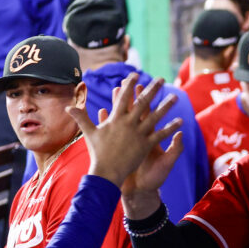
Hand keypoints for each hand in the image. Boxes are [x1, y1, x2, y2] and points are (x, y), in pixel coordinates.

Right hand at [67, 73, 182, 191]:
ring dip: (166, 106)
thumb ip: (82, 118)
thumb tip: (68, 107)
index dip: (130, 85)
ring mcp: (138, 134)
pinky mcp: (145, 145)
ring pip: (155, 116)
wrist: (106, 172)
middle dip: (152, 90)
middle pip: (142, 103)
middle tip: (161, 79)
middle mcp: (128, 124)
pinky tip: (180, 121)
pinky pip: (160, 134)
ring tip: (175, 96)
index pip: (123, 98)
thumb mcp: (88, 134)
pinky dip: (170, 128)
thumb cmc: (97, 153)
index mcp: (115, 119)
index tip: (136, 75)